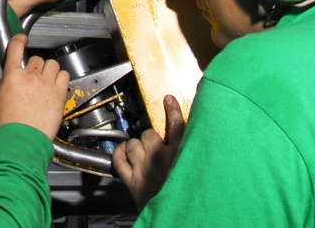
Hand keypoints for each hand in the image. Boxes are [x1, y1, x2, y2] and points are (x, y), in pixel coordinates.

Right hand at [0, 34, 69, 139]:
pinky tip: (56, 86)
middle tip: (35, 79)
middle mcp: (30, 76)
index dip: (19, 40)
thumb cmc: (9, 125)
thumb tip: (13, 77)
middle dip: (36, 67)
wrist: (21, 141)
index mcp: (12, 76)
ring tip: (47, 82)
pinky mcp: (59, 93)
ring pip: (52, 64)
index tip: (22, 39)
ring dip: (50, 71)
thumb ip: (9, 82)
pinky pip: (64, 74)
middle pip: (37, 59)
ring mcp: (46, 84)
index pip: (16, 47)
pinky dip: (61, 78)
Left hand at [112, 95, 184, 210]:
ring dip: (136, 146)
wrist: (177, 219)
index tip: (168, 100)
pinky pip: (119, 160)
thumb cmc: (187, 198)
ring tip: (142, 152)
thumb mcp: (195, 172)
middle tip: (155, 145)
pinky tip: (123, 152)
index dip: (172, 110)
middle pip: (149, 134)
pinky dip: (119, 154)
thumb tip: (192, 143)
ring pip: (133, 144)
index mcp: (180, 156)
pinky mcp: (132, 181)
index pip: (177, 125)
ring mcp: (144, 169)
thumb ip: (191, 155)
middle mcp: (160, 159)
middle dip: (150, 137)